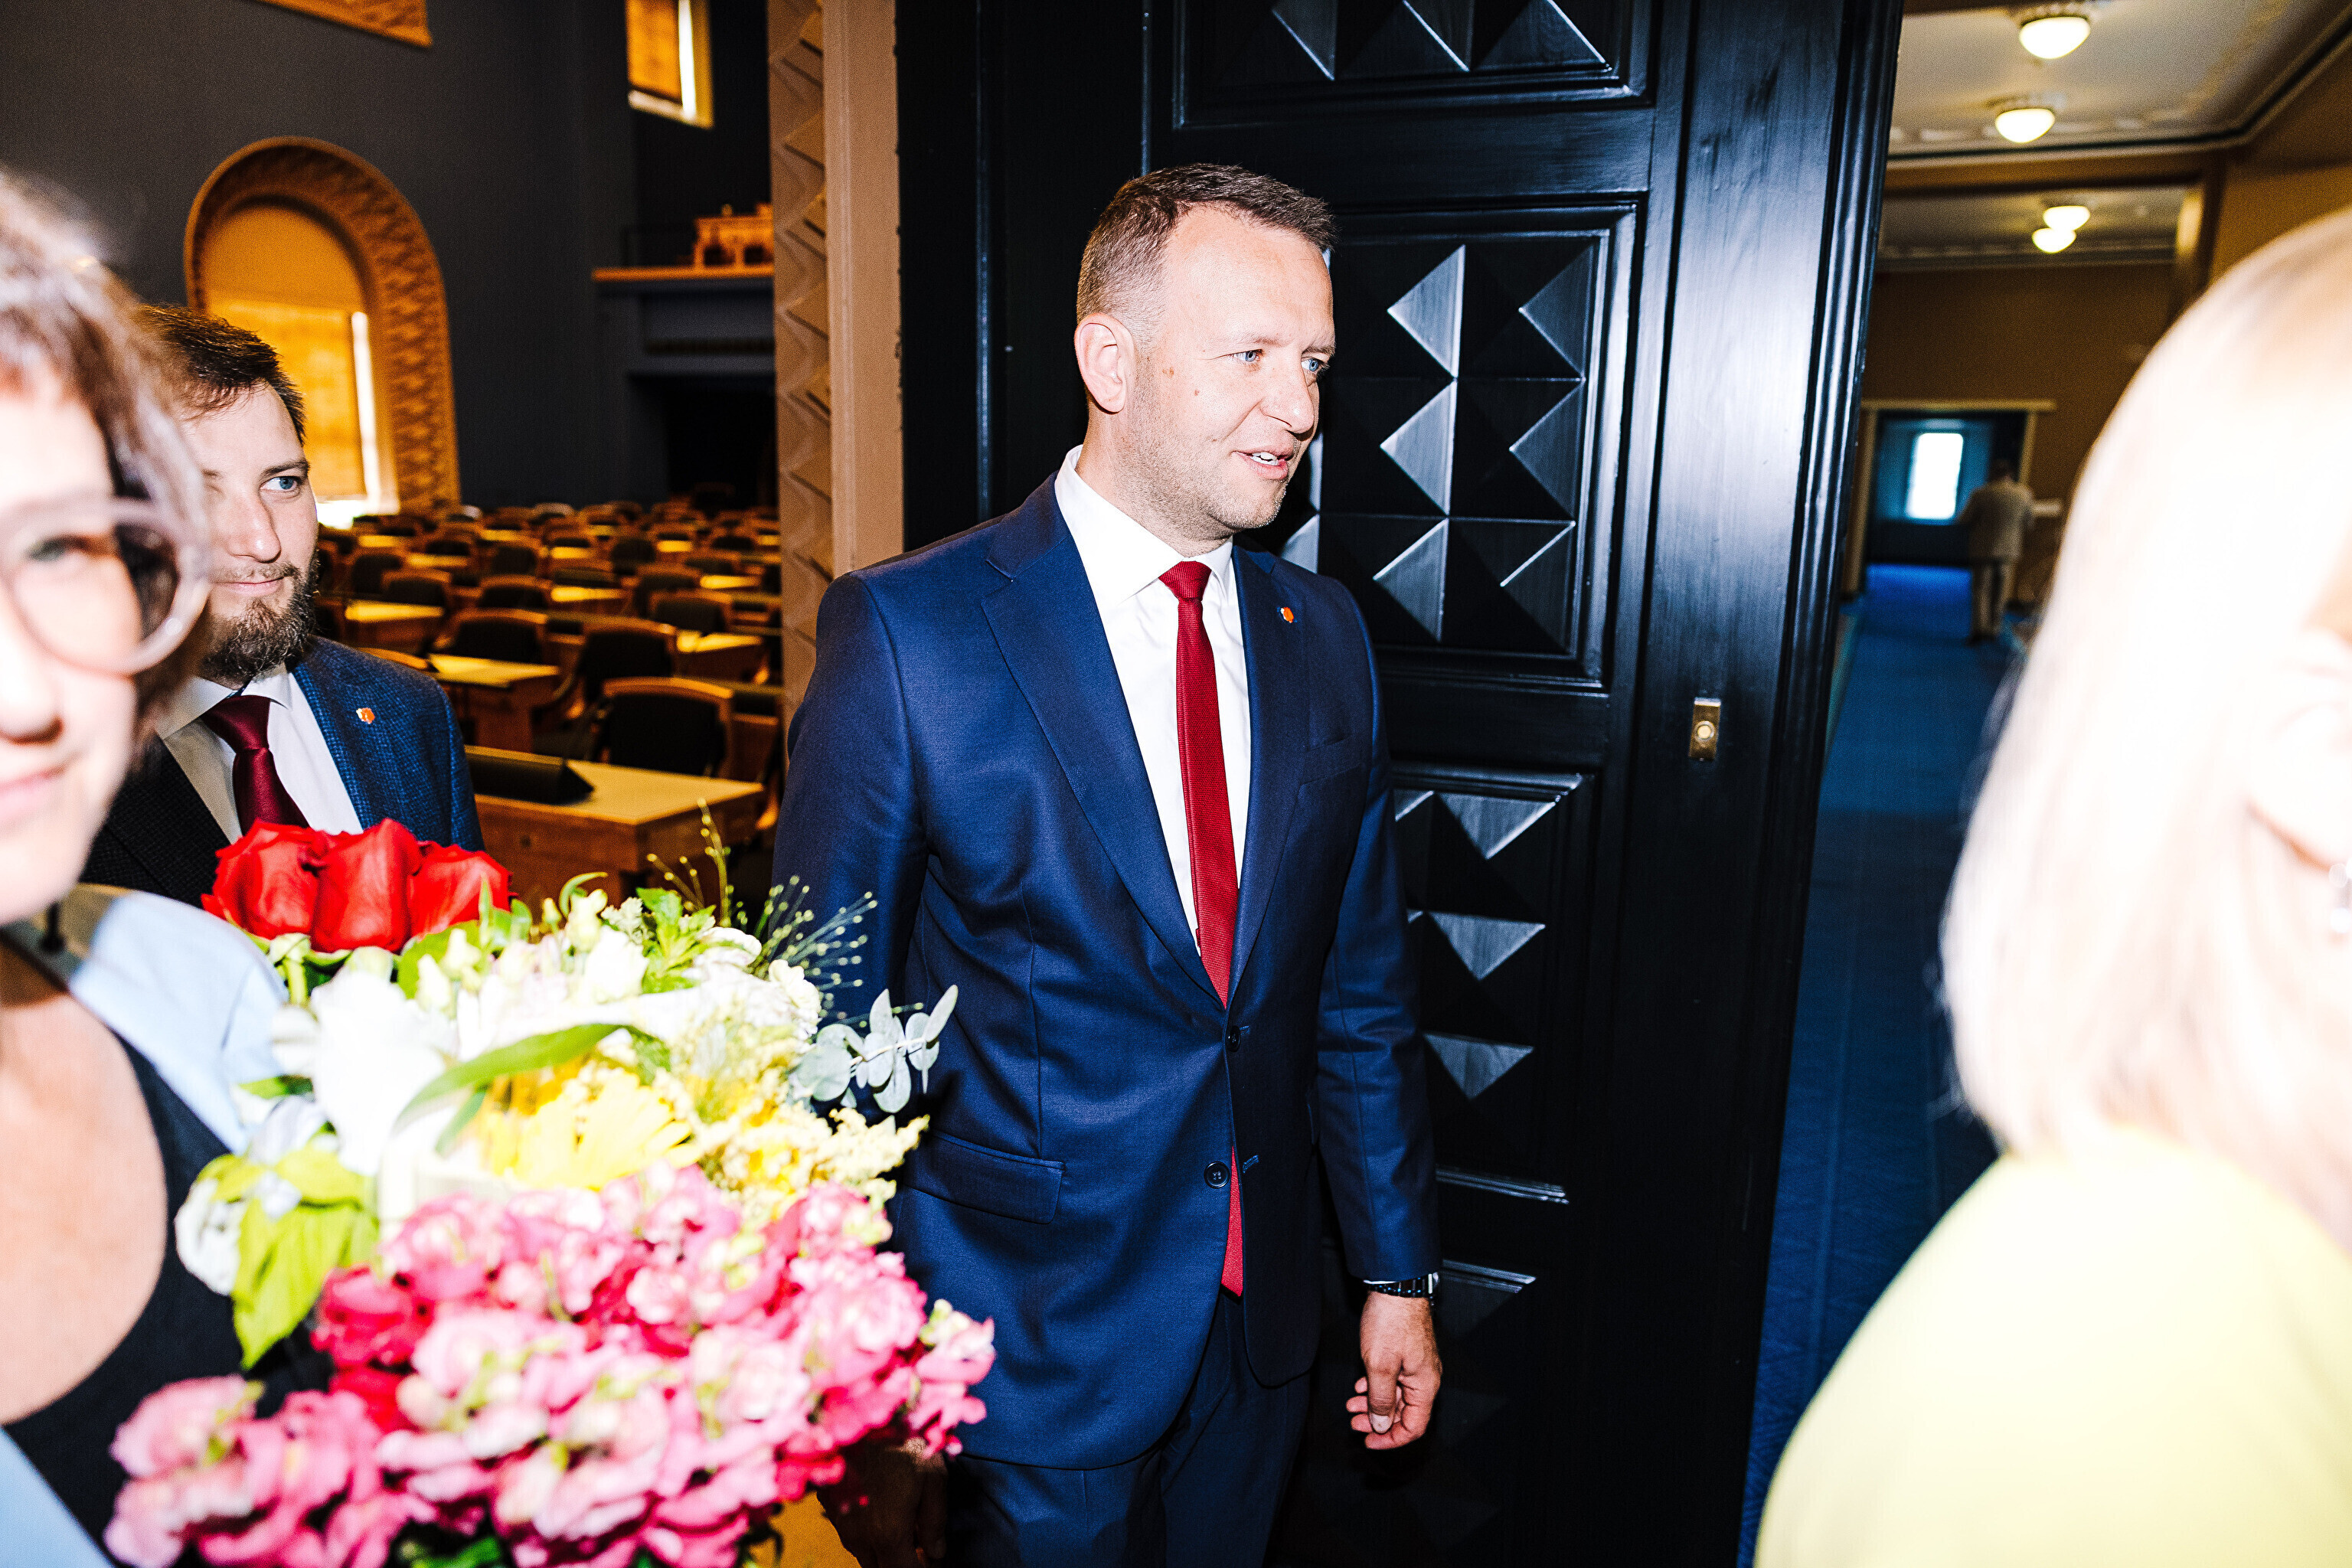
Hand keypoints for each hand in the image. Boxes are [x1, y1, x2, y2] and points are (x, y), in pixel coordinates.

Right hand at [818, 1437, 947, 1566]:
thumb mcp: (933, 1479)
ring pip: (863, 1553)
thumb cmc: (903, 1440)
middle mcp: (861, 1535)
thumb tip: (937, 1550)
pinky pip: (849, 1532)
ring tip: (901, 1525)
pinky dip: (866, 1531)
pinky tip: (879, 1509)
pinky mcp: (830, 1505)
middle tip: (918, 1547)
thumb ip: (935, 1522)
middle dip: (900, 1562)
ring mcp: (841, 1522)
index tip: (931, 1562)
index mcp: (889, 1533)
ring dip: (882, 1549)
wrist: (862, 1411)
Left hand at [1348, 1290, 1439, 1448]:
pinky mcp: (1407, 1355)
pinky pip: (1394, 1380)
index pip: (1414, 1427)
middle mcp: (1425, 1379)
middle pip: (1404, 1414)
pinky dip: (1376, 1387)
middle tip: (1354, 1424)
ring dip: (1373, 1404)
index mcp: (1425, 1386)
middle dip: (1377, 1422)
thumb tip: (1382, 1426)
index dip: (1391, 1440)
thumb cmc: (1391, 1322)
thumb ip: (1380, 1400)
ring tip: (1351, 1405)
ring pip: (1396, 1397)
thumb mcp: (1379, 1367)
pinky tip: (1360, 1386)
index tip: (1369, 1442)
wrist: (1395, 1287)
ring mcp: (1416, 1366)